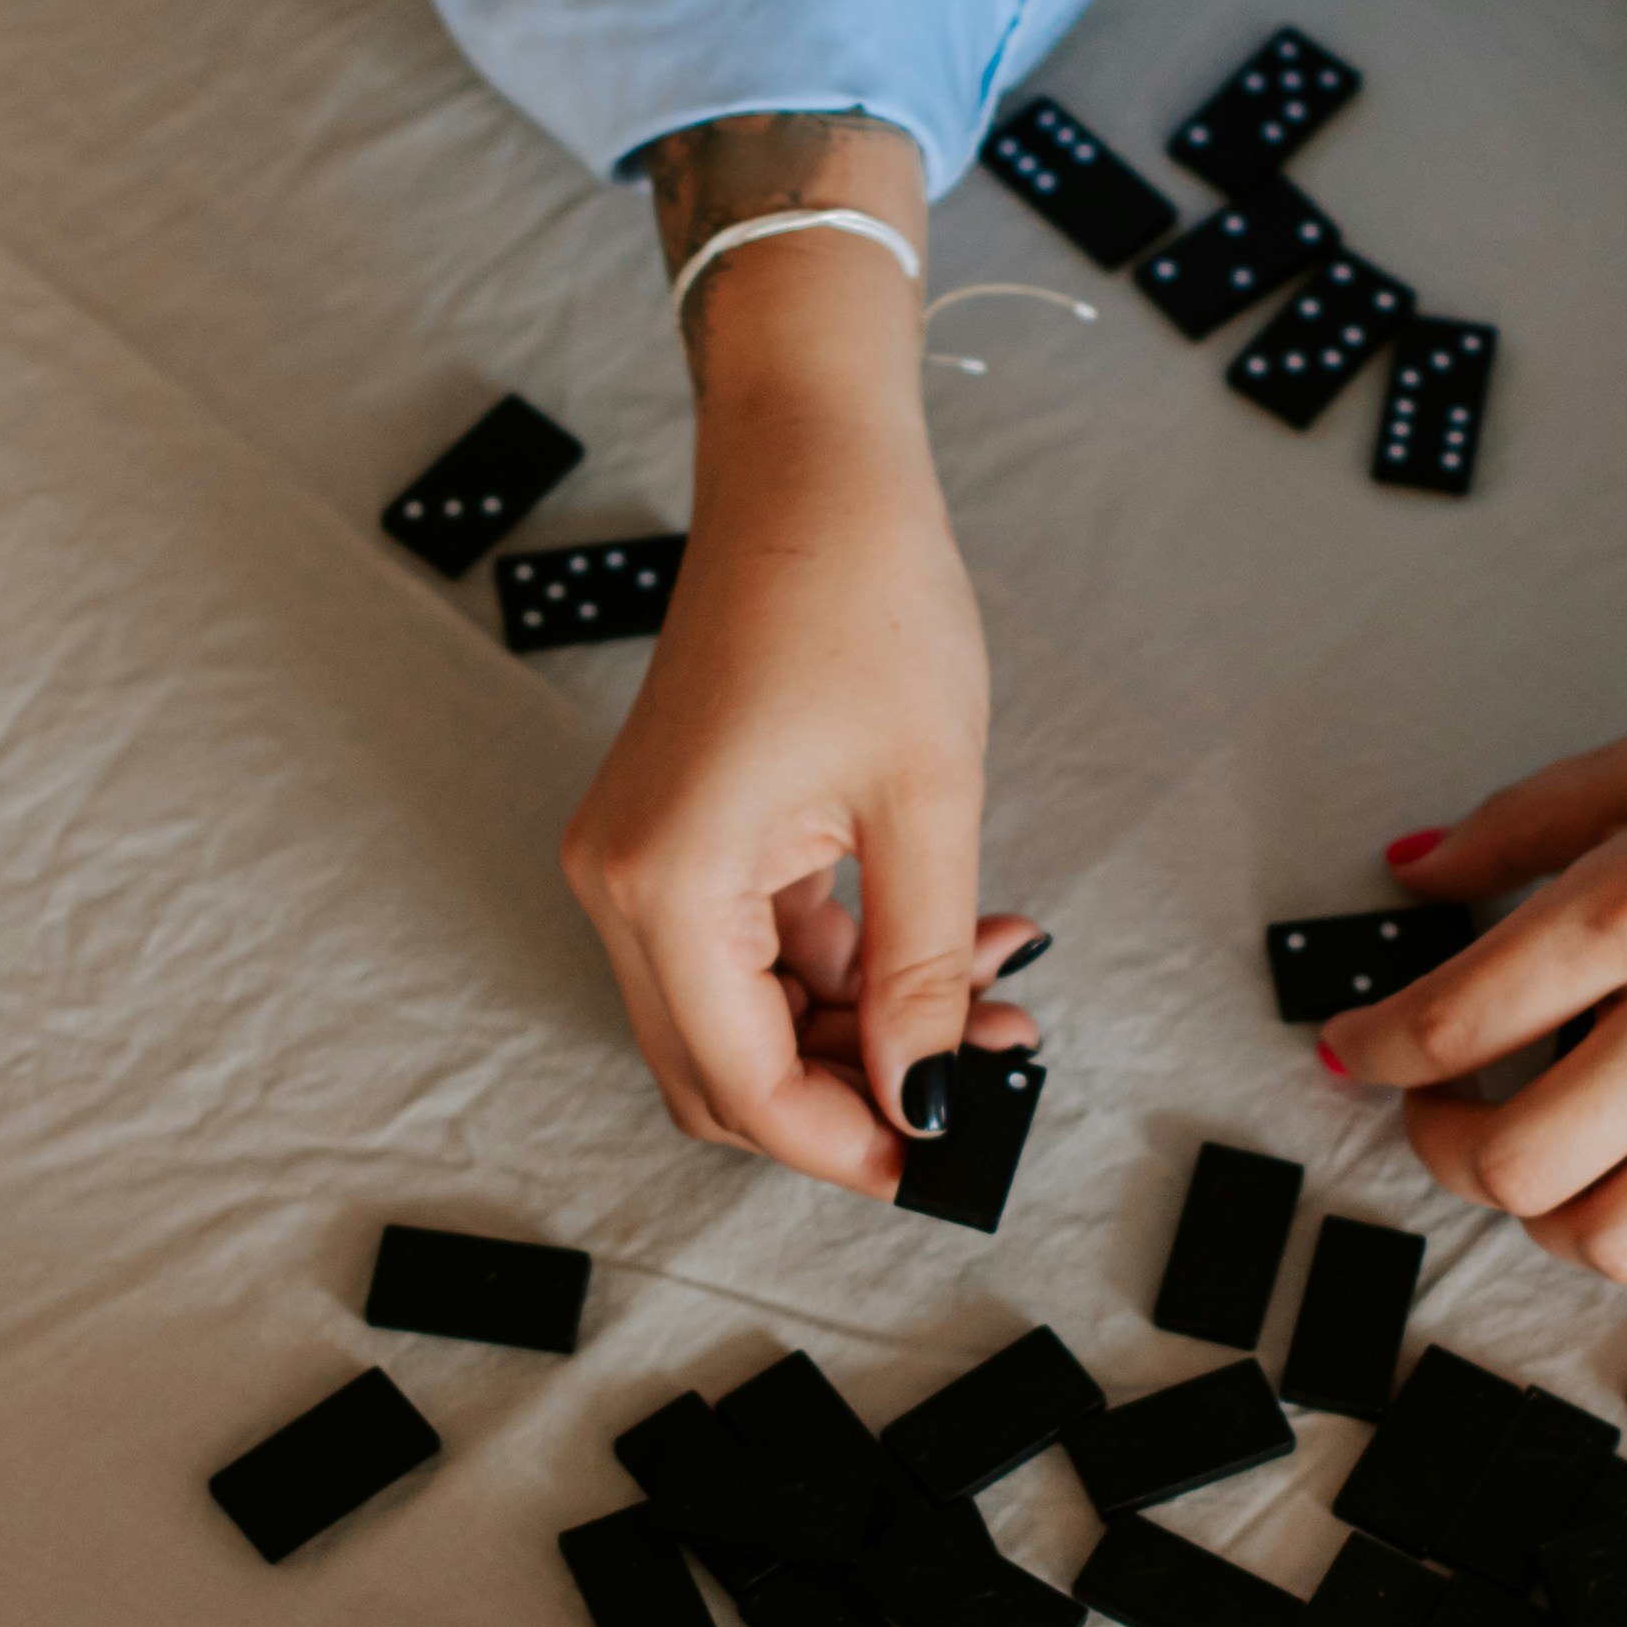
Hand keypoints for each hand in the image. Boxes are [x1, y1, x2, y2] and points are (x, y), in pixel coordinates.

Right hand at [563, 125, 1026, 1197]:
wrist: (812, 469)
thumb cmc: (863, 600)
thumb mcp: (928, 806)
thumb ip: (923, 974)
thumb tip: (928, 1102)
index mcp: (666, 884)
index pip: (745, 1086)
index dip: (850, 1145)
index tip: (951, 1157)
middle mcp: (625, 885)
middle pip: (728, 1072)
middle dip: (860, 1095)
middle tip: (987, 1078)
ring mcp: (643, 860)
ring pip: (747, 1018)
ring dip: (868, 1031)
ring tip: (1001, 998)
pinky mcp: (680, 836)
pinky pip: (754, 951)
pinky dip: (851, 970)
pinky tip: (962, 944)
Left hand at [1322, 620, 1626, 1287]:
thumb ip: (1530, 817)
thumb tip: (1415, 868)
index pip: (1455, 1022)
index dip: (1374, 1049)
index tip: (1353, 1051)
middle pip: (1515, 1163)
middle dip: (1442, 1147)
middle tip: (1445, 1106)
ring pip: (1617, 1238)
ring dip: (1552, 1209)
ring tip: (1551, 1152)